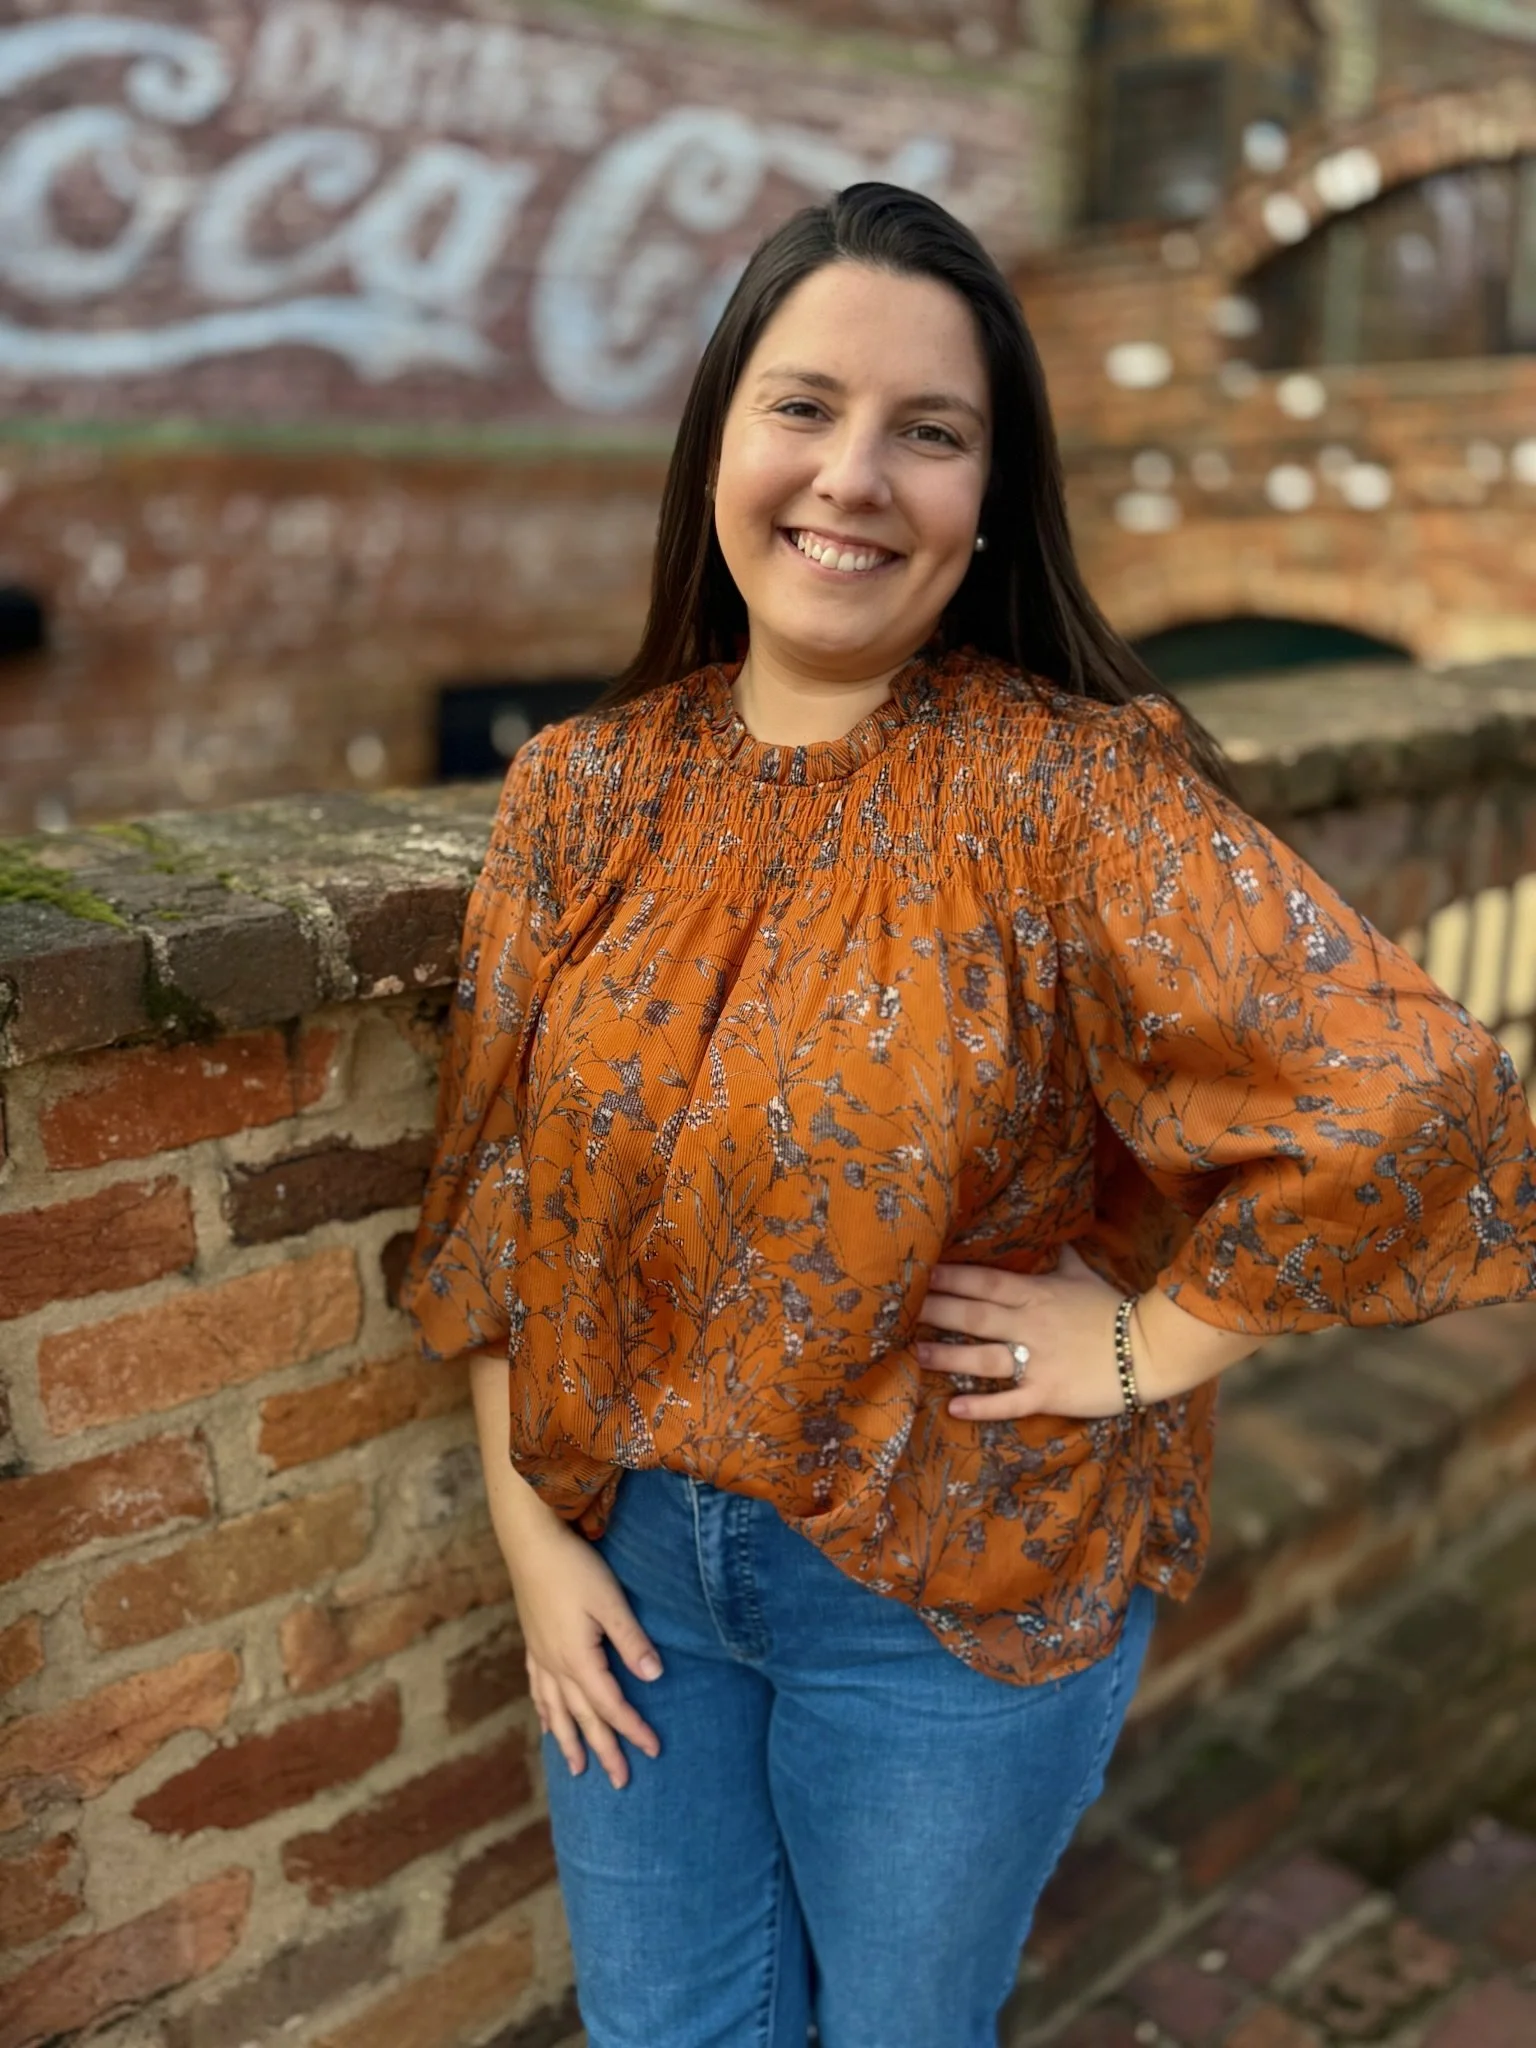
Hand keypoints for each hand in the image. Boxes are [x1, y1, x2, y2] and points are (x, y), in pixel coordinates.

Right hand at [503, 1500, 663, 1789]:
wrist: (530, 1542)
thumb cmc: (574, 1568)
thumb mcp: (610, 1602)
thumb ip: (631, 1642)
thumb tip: (654, 1677)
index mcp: (578, 1660)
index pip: (611, 1706)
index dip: (633, 1729)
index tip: (653, 1750)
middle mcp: (556, 1666)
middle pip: (582, 1718)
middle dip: (603, 1751)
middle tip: (620, 1782)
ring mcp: (540, 1656)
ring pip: (556, 1711)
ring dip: (569, 1741)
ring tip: (577, 1770)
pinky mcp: (533, 1643)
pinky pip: (538, 1690)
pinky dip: (545, 1712)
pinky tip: (547, 1722)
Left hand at [916, 1243, 1130, 1420]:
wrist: (1150, 1349)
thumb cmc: (1115, 1311)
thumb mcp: (1084, 1276)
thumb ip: (1061, 1258)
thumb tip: (1052, 1233)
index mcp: (1037, 1294)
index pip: (986, 1282)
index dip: (952, 1277)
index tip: (921, 1273)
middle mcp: (1031, 1325)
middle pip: (975, 1316)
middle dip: (937, 1311)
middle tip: (901, 1310)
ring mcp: (1038, 1361)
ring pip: (983, 1357)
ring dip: (947, 1356)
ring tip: (915, 1353)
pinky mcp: (1048, 1392)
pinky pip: (1009, 1401)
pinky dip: (981, 1406)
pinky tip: (953, 1408)